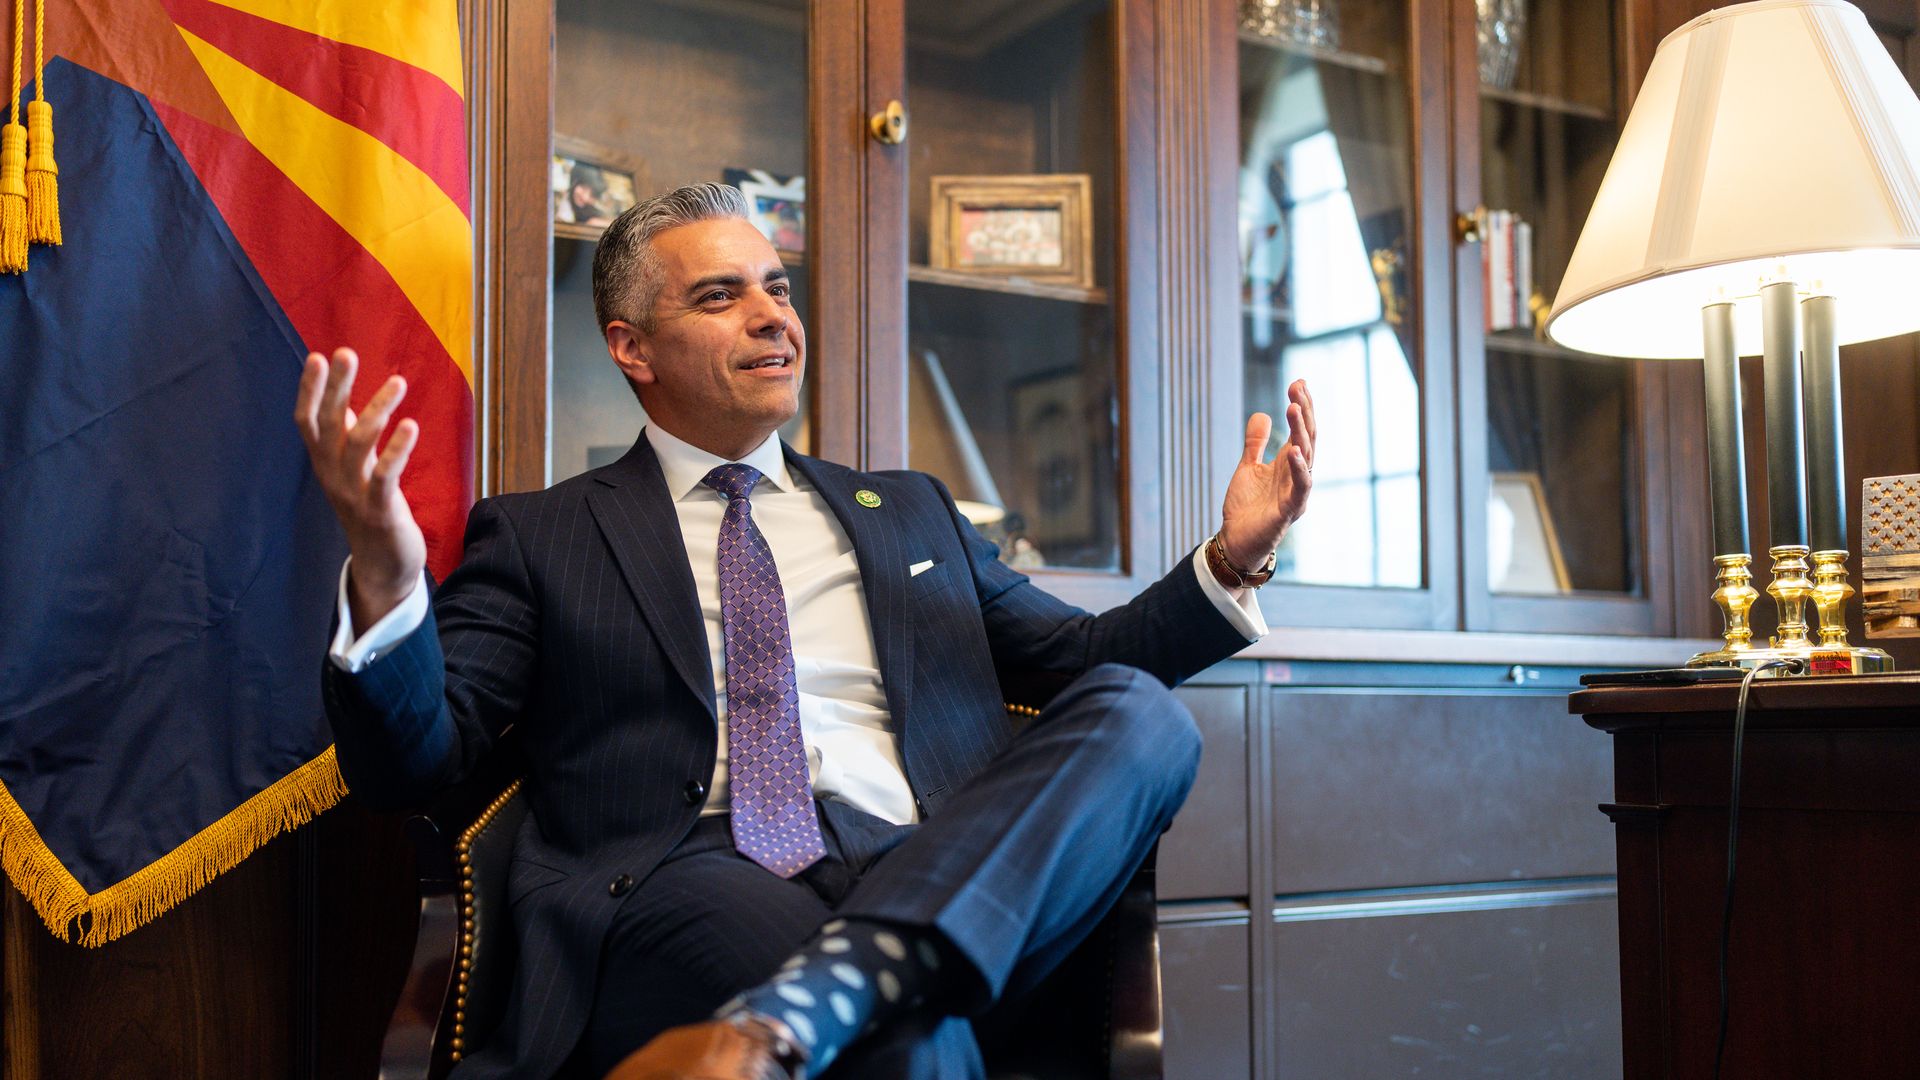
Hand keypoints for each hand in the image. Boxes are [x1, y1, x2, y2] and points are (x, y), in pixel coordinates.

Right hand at [293, 347, 425, 632]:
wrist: (381, 566)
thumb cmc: (369, 509)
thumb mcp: (353, 470)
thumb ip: (346, 437)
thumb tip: (342, 401)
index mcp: (324, 463)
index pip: (308, 421)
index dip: (310, 390)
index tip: (317, 356)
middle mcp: (333, 475)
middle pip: (329, 425)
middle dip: (336, 387)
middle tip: (345, 352)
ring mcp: (354, 493)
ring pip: (357, 445)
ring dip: (377, 410)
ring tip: (398, 382)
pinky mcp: (380, 510)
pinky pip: (384, 476)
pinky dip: (397, 449)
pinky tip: (411, 426)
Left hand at [1217, 380, 1315, 572]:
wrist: (1236, 541)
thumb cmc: (1246, 508)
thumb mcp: (1248, 467)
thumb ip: (1255, 443)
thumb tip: (1261, 414)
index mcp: (1289, 464)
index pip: (1300, 429)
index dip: (1302, 406)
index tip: (1298, 381)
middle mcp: (1297, 475)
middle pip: (1307, 438)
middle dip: (1304, 411)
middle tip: (1297, 387)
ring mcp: (1296, 492)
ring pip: (1306, 457)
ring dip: (1301, 432)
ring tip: (1294, 407)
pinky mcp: (1290, 510)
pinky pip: (1301, 487)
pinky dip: (1300, 468)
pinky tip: (1294, 450)